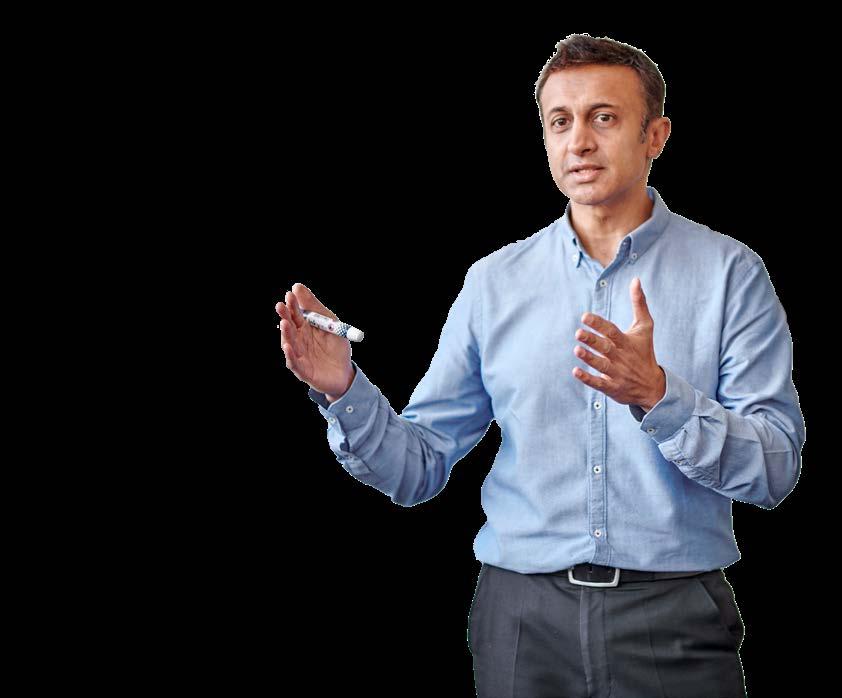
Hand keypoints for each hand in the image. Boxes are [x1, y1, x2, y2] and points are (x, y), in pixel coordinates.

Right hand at [276, 283, 354, 400]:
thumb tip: (297, 286)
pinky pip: (294, 363)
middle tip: (281, 306)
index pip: (295, 314)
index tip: (290, 294)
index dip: (292, 305)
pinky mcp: (303, 371)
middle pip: (289, 328)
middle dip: (285, 316)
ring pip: (289, 344)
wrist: (344, 373)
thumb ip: (315, 307)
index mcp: (304, 328)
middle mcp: (298, 341)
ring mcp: (299, 355)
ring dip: (286, 334)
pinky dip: (290, 355)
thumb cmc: (335, 347)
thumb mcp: (329, 323)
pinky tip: (288, 346)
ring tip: (285, 323)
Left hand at [571, 277, 665, 410]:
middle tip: (578, 333)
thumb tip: (635, 280)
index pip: (612, 331)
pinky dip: (588, 378)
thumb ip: (639, 304)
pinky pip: (599, 383)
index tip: (585, 317)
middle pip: (606, 348)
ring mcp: (617, 373)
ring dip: (589, 358)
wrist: (653, 387)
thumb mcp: (645, 328)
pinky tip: (576, 371)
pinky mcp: (612, 387)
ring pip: (602, 366)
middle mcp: (622, 357)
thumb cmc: (645, 352)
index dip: (599, 324)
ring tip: (577, 350)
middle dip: (593, 340)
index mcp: (627, 342)